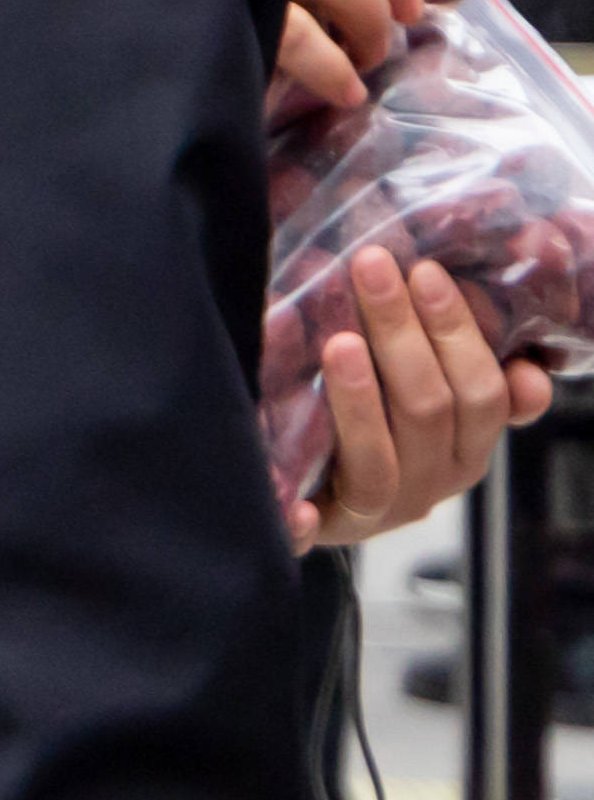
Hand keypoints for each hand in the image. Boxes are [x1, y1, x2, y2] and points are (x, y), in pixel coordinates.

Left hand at [298, 246, 553, 545]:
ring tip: (338, 342)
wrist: (310, 495)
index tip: (425, 270)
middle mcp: (430, 482)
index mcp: (464, 446)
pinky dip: (298, 514)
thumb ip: (447, 358)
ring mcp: (376, 511)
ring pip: (377, 462)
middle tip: (370, 267)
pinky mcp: (319, 533)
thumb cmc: (369, 422)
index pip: (482, 393)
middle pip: (428, 410)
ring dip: (360, 401)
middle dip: (401, 333)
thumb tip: (509, 343)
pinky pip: (310, 530)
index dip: (457, 333)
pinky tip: (290, 503)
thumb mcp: (415, 386)